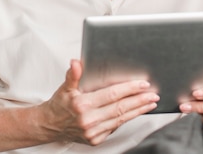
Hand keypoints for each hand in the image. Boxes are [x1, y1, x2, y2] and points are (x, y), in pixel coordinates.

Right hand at [41, 60, 158, 145]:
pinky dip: (127, 119)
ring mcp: (93, 132)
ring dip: (138, 110)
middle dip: (139, 100)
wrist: (49, 126)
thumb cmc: (59, 104)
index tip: (142, 84)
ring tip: (150, 103)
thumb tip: (76, 62)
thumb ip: (73, 75)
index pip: (112, 95)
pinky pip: (115, 127)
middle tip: (153, 94)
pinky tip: (136, 111)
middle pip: (120, 108)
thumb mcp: (64, 87)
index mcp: (82, 105)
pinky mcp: (96, 140)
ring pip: (121, 119)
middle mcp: (88, 120)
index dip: (129, 89)